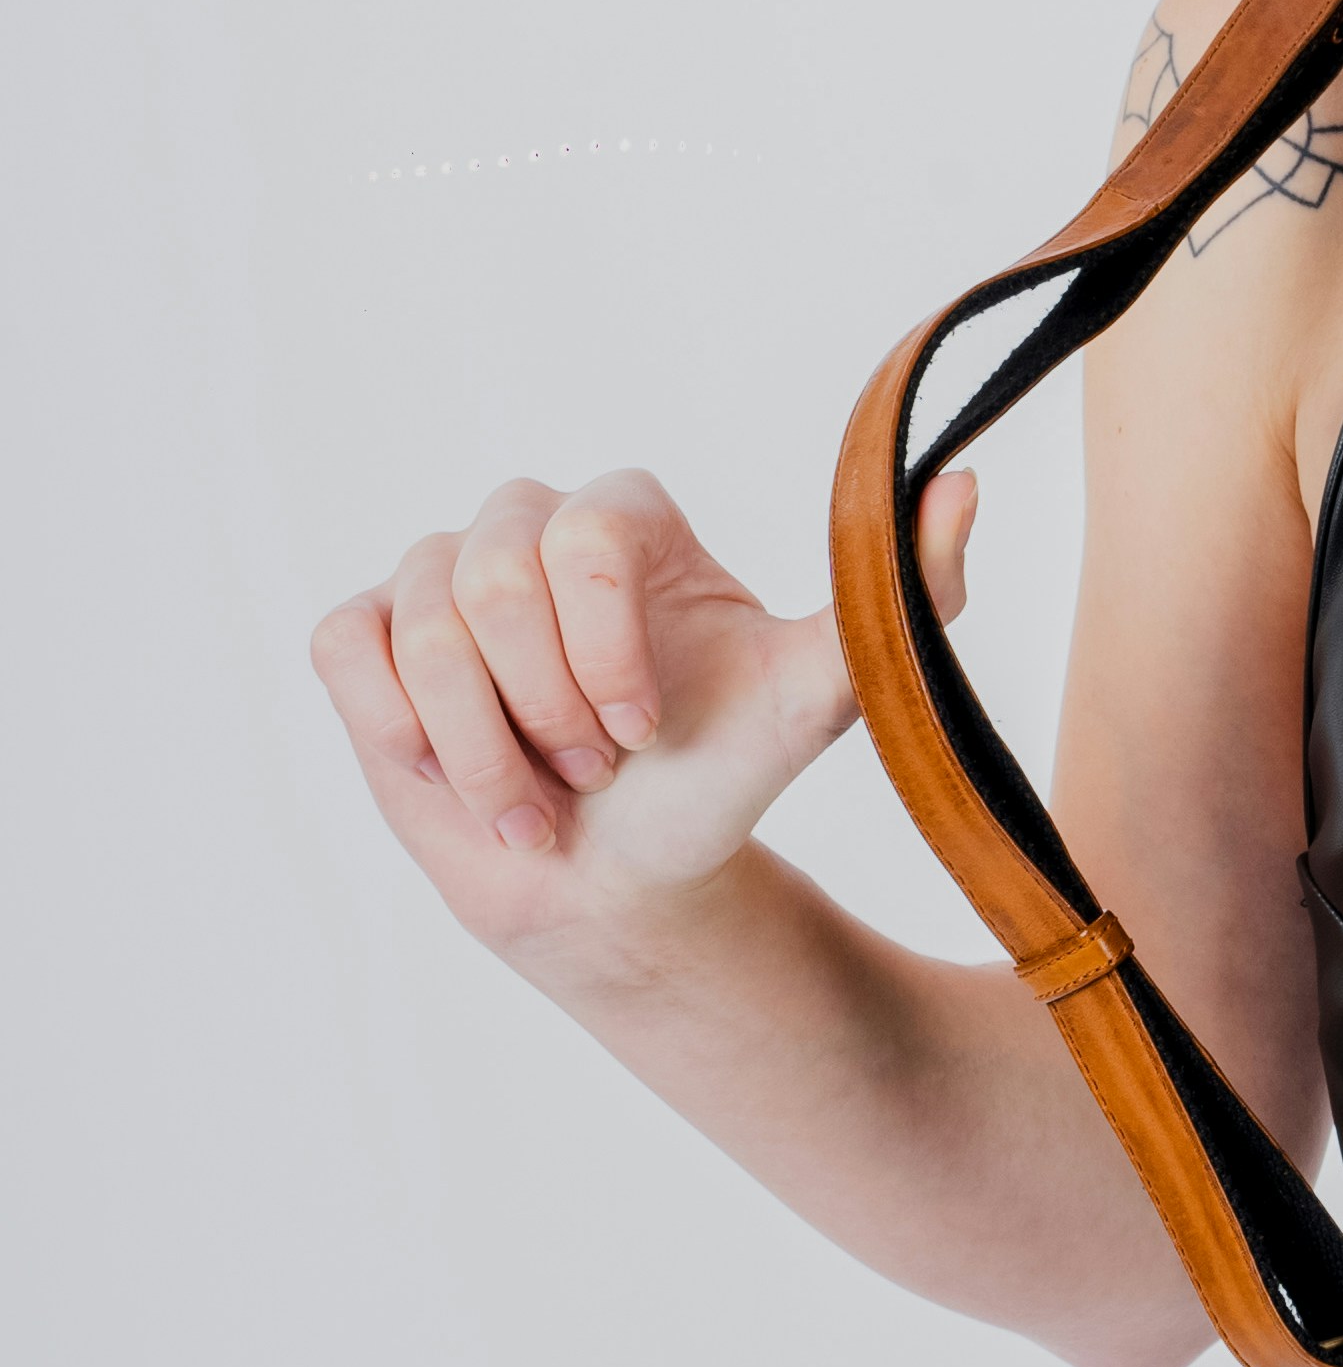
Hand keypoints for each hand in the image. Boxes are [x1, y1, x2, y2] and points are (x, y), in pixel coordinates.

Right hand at [309, 464, 976, 961]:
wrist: (622, 881)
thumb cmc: (713, 780)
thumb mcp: (821, 697)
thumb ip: (902, 597)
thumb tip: (967, 485)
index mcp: (626, 519)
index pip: (584, 525)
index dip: (599, 638)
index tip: (640, 732)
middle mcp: (528, 527)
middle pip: (489, 569)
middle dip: (539, 701)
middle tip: (591, 774)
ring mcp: (438, 578)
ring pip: (418, 621)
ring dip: (480, 741)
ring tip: (537, 805)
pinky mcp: (369, 637)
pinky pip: (351, 649)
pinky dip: (404, 728)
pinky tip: (460, 779)